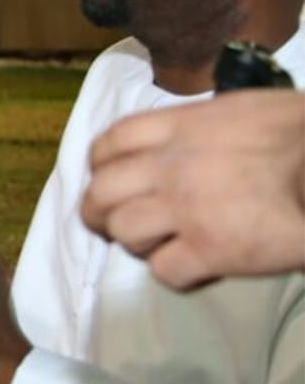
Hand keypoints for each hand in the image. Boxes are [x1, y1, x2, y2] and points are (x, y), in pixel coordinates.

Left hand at [81, 90, 304, 288]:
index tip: (106, 179)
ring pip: (124, 231)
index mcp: (182, 126)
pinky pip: (164, 270)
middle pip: (102, 191)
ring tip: (159, 245)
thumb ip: (203, 124)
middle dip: (100, 212)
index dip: (100, 165)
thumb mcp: (247, 109)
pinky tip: (195, 267)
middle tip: (113, 224)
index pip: (111, 142)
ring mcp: (188, 209)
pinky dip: (176, 273)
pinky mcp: (212, 250)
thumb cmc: (303, 136)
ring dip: (136, 243)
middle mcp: (174, 166)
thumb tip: (184, 136)